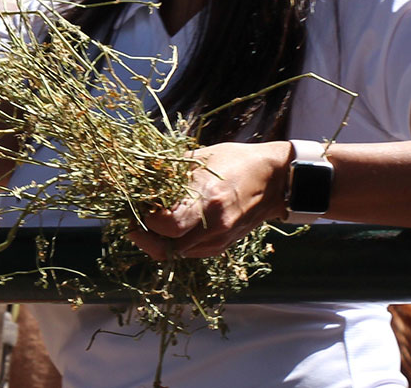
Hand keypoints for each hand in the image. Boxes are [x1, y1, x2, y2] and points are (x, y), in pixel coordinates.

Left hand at [126, 141, 289, 258]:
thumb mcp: (200, 158)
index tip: (139, 206)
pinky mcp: (223, 246)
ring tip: (150, 223)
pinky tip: (170, 228)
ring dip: (157, 241)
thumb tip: (135, 179)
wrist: (275, 180)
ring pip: (175, 253)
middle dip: (144, 236)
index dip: (146, 220)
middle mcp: (215, 224)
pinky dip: (174, 243)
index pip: (167, 225)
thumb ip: (168, 172)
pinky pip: (189, 252)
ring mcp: (220, 239)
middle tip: (135, 221)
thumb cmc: (235, 162)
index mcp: (208, 198)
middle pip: (166, 247)